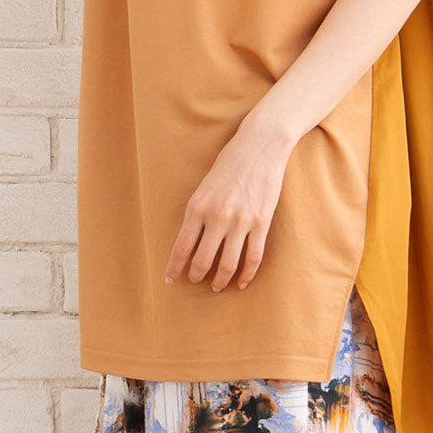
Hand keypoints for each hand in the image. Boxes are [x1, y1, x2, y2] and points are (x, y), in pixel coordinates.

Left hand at [163, 120, 290, 292]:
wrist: (259, 146)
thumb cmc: (229, 164)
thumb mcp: (204, 187)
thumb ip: (197, 214)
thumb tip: (190, 243)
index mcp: (197, 207)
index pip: (181, 247)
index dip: (175, 268)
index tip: (170, 280)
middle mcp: (217, 217)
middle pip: (202, 261)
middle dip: (196, 276)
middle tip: (195, 280)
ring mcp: (241, 221)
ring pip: (228, 265)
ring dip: (220, 281)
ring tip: (217, 286)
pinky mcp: (261, 223)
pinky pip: (253, 258)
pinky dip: (247, 275)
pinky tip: (242, 282)